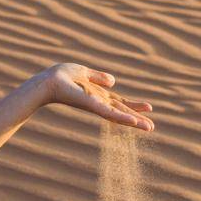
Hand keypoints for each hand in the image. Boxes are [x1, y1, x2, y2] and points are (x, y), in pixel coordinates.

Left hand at [36, 63, 153, 130]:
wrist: (48, 82)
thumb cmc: (61, 76)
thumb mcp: (84, 72)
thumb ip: (98, 77)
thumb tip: (113, 81)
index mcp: (98, 94)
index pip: (119, 102)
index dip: (133, 105)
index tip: (149, 108)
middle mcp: (98, 102)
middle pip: (121, 111)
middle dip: (136, 119)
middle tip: (152, 128)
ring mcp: (96, 105)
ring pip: (119, 115)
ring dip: (134, 121)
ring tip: (149, 128)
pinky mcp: (93, 106)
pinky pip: (109, 113)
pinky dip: (122, 117)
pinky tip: (133, 122)